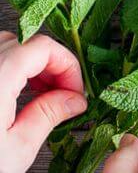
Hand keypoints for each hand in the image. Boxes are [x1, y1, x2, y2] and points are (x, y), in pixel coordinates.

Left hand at [0, 31, 87, 172]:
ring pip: (2, 48)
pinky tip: (11, 97)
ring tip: (38, 95)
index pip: (43, 47)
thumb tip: (74, 100)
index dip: (67, 65)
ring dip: (27, 66)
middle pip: (23, 43)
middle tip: (61, 93)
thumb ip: (49, 114)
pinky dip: (6, 72)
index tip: (75, 90)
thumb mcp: (17, 148)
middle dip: (49, 64)